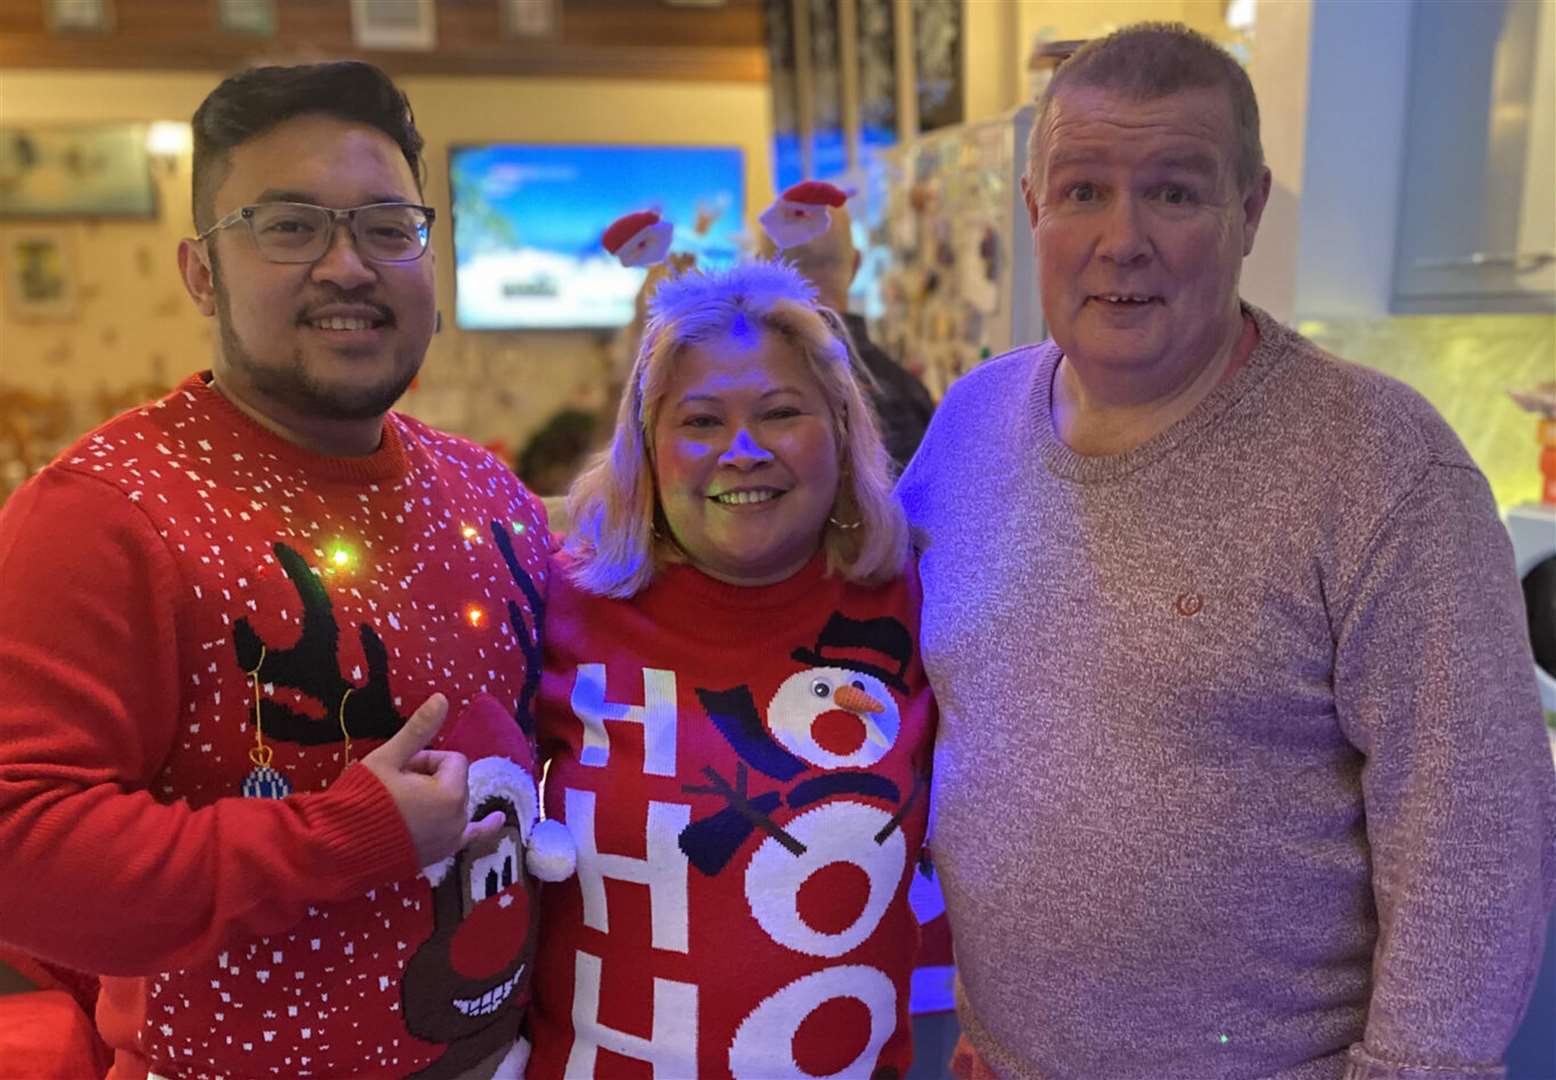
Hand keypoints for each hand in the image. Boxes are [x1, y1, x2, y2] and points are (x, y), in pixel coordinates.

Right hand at [360, 693, 505, 867]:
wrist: (340, 848)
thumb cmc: (363, 799)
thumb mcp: (388, 758)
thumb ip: (419, 729)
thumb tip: (443, 697)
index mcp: (451, 793)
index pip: (452, 760)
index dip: (426, 759)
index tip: (400, 770)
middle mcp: (459, 818)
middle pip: (454, 781)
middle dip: (429, 779)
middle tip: (396, 788)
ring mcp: (451, 839)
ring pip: (454, 803)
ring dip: (437, 797)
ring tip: (403, 804)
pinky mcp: (442, 854)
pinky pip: (472, 836)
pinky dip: (486, 827)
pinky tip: (499, 820)